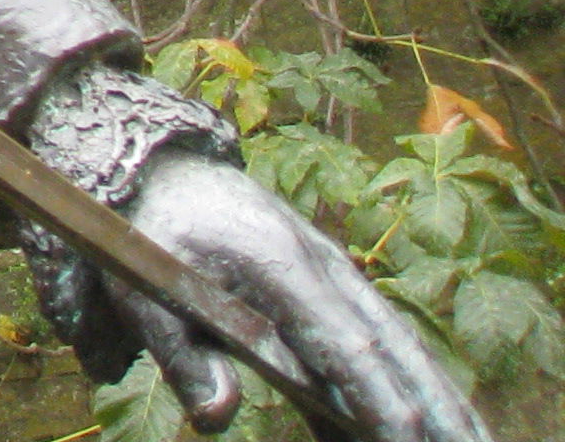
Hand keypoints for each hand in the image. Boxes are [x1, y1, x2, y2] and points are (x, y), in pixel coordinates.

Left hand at [120, 150, 489, 440]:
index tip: (409, 441)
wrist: (159, 168)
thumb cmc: (148, 234)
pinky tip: (427, 424)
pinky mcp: (332, 286)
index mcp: (278, 263)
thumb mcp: (143, 290)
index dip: (379, 398)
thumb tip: (218, 418)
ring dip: (440, 398)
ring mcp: (335, 273)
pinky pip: (381, 340)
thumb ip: (181, 356)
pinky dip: (411, 381)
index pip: (343, 343)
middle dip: (437, 408)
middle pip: (393, 347)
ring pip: (400, 345)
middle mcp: (322, 266)